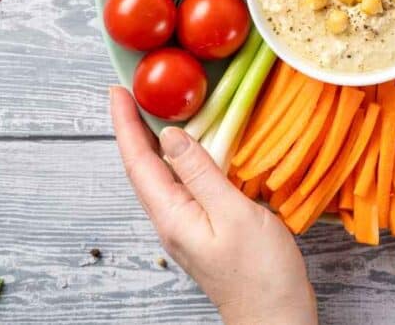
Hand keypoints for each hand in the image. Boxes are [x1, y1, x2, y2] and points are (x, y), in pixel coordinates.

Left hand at [110, 86, 317, 324]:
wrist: (276, 318)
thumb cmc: (260, 273)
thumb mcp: (233, 214)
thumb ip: (202, 173)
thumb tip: (171, 137)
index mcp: (172, 215)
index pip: (138, 161)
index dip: (125, 124)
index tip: (117, 92)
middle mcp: (173, 220)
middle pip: (144, 167)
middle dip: (134, 128)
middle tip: (133, 93)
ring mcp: (188, 226)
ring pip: (163, 176)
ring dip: (155, 142)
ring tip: (156, 112)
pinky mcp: (207, 229)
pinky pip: (185, 186)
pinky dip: (182, 159)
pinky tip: (196, 150)